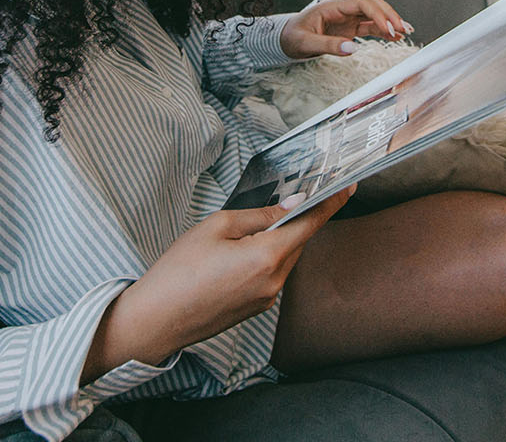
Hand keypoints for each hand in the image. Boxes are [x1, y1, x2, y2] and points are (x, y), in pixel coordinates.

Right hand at [82, 188, 354, 381]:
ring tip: (241, 234)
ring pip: (285, 258)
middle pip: (297, 241)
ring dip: (276, 241)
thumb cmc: (179, 270)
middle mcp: (275, 282)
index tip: (349, 185)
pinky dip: (265, 259)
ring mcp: (268, 298)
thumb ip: (259, 215)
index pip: (310, 224)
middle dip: (292, 220)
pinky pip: (272, 275)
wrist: (156, 320)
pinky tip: (236, 256)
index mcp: (267, 257)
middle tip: (280, 199)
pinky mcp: (257, 308)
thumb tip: (291, 205)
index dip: (331, 202)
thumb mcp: (216, 227)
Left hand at [279, 0, 410, 58]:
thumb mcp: (305, 43)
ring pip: (374, 15)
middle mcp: (342, 10)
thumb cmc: (291, 38)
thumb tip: (352, 49)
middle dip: (389, 15)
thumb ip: (328, 45)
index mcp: (332, 6)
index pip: (361, 3)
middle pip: (372, 5)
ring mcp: (347, 19)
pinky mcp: (349, 28)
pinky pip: (370, 27)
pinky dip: (383, 30)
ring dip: (389, 22)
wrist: (284, 39)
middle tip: (402, 29)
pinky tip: (395, 36)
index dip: (377, 14)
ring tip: (405, 32)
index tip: (387, 28)